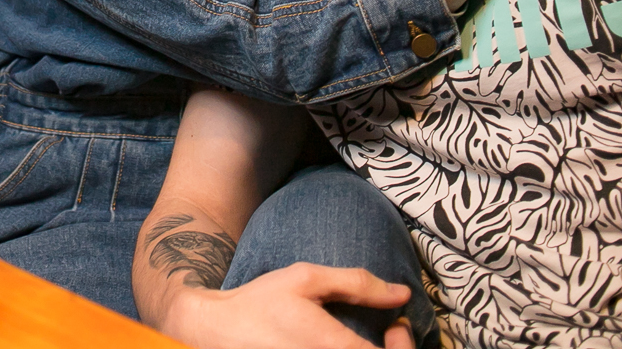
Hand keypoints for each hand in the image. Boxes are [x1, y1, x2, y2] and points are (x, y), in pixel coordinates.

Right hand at [167, 263, 414, 348]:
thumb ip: (356, 284)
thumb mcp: (305, 279)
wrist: (217, 331)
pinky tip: (348, 346)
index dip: (403, 345)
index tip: (397, 323)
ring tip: (373, 342)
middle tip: (392, 332)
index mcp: (332, 348)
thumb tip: (402, 293)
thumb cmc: (262, 303)